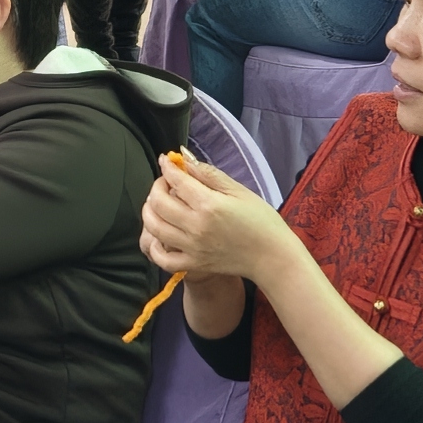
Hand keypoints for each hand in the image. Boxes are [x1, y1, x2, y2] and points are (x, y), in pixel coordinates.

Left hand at [140, 147, 288, 284]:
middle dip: (157, 186)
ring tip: (159, 204)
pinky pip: (161, 258)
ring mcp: (192, 247)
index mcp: (209, 205)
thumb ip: (208, 174)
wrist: (272, 256)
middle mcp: (196, 226)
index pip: (176, 180)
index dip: (167, 167)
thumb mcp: (238, 190)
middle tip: (166, 182)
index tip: (167, 161)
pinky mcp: (193, 264)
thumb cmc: (261, 221)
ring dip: (149, 211)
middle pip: (158, 202)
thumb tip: (185, 158)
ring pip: (153, 227)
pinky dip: (154, 245)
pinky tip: (160, 234)